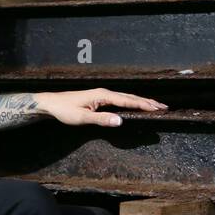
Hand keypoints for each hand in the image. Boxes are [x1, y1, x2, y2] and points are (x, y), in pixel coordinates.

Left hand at [36, 88, 166, 126]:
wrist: (50, 104)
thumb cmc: (64, 111)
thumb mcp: (82, 118)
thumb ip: (102, 120)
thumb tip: (121, 121)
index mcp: (103, 95)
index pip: (128, 100)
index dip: (144, 105)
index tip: (158, 108)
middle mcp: (105, 93)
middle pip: (130, 97)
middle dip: (147, 102)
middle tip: (164, 107)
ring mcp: (102, 95)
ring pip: (126, 97)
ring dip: (141, 101)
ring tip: (155, 105)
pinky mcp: (99, 99)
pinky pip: (120, 100)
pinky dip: (131, 102)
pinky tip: (135, 106)